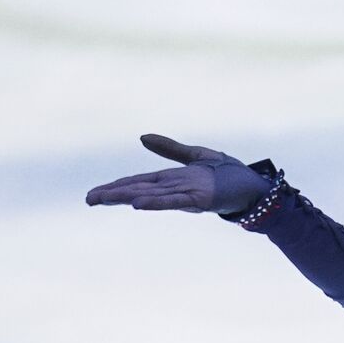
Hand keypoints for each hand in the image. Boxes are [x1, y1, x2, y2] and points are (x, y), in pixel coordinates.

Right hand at [85, 134, 269, 214]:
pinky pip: (173, 201)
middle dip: (113, 195)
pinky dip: (155, 203)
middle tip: (88, 199)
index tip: (94, 193)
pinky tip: (136, 204)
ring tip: (102, 199)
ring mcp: (185, 195)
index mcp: (171, 179)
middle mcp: (174, 189)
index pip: (138, 182)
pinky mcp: (199, 199)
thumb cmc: (229, 174)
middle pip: (138, 190)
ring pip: (150, 196)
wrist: (255, 187)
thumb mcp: (196, 155)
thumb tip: (142, 137)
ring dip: (125, 198)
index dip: (115, 186)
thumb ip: (170, 148)